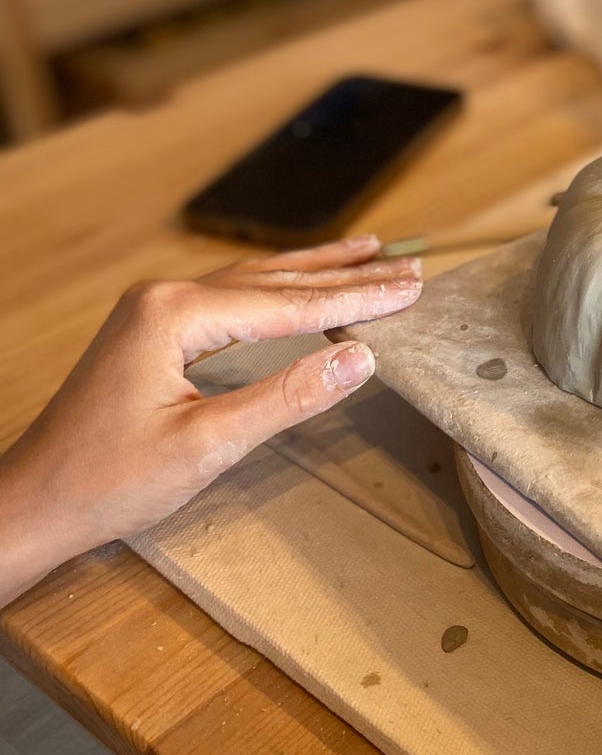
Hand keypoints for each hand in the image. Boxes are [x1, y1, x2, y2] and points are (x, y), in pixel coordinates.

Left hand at [0, 237, 422, 607]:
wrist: (34, 501)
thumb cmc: (108, 480)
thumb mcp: (209, 445)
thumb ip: (287, 396)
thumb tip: (360, 358)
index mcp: (175, 314)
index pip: (289, 303)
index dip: (357, 298)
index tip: (410, 289)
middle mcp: (164, 296)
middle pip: (276, 279)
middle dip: (347, 275)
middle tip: (409, 267)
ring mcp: (155, 308)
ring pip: (255, 280)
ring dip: (316, 270)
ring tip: (370, 253)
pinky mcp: (152, 328)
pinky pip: (231, 295)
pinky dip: (278, 287)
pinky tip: (299, 282)